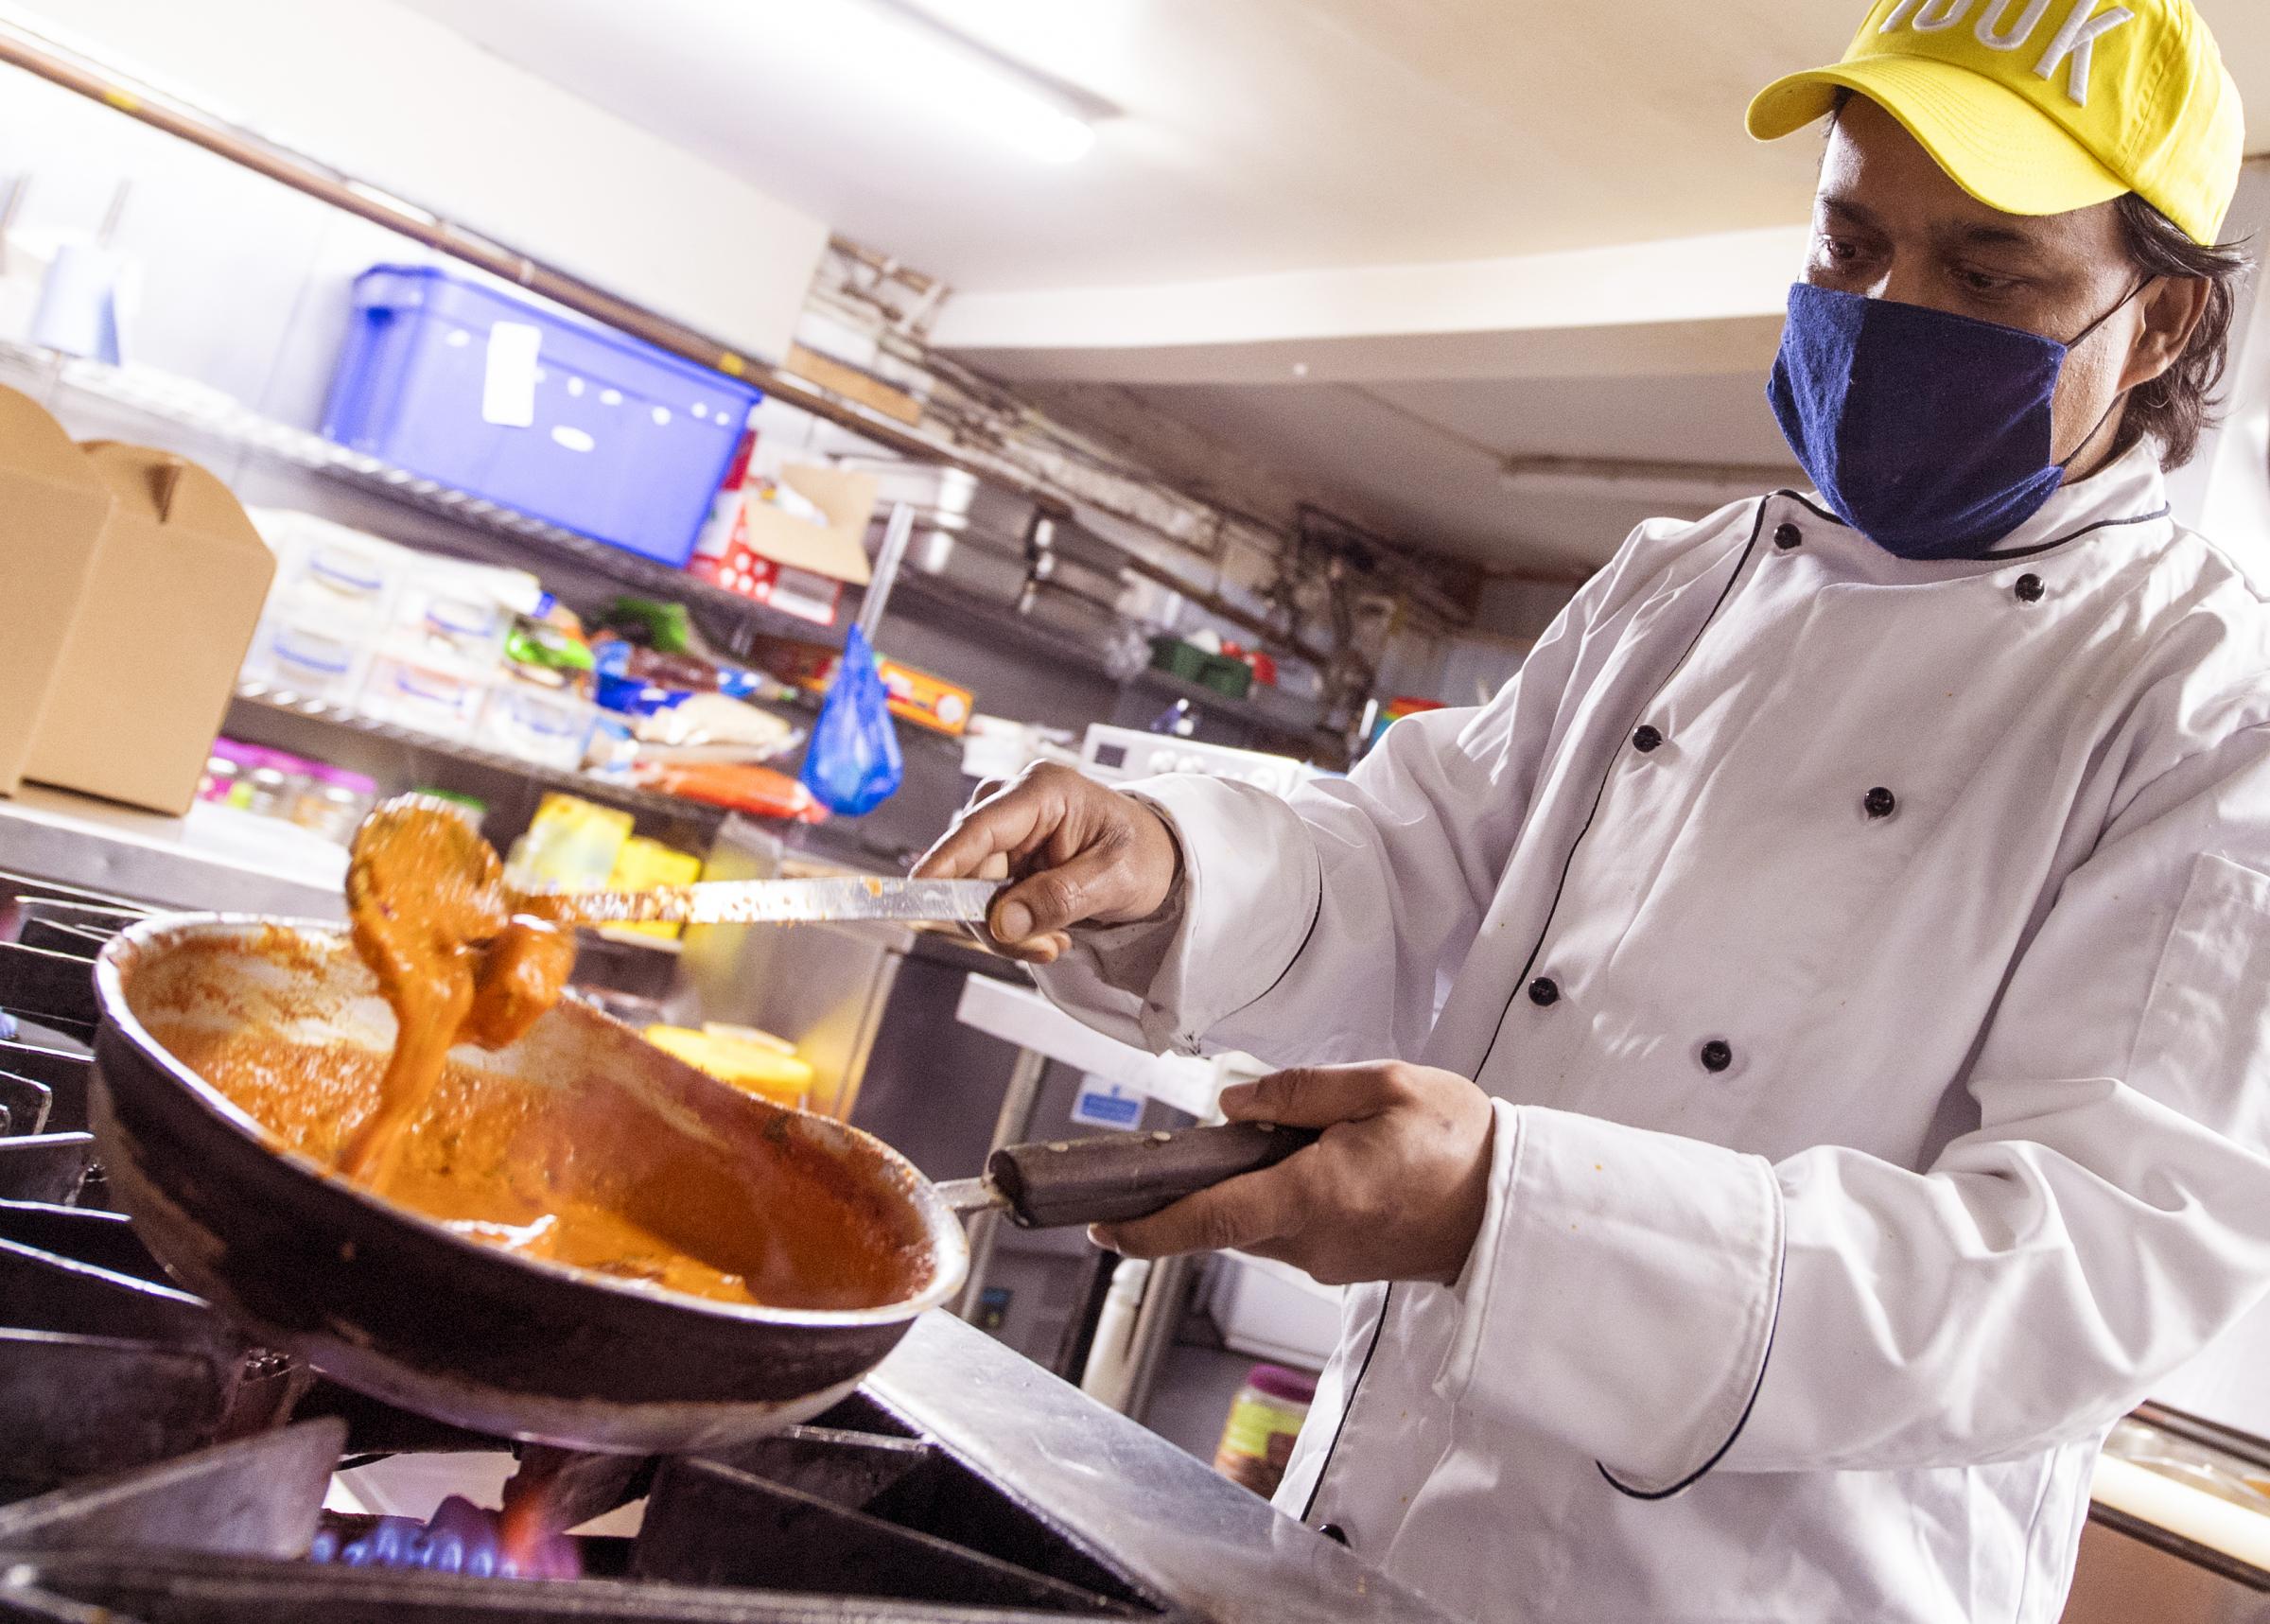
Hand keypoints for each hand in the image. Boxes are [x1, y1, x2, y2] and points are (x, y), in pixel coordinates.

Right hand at [912, 763, 1179, 964]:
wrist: (1157, 857)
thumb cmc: (1143, 852)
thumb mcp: (1114, 878)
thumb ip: (1059, 899)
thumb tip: (1005, 921)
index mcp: (1042, 791)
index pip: (978, 828)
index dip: (944, 863)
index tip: (917, 893)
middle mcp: (1012, 804)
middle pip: (968, 871)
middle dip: (998, 921)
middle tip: (1044, 947)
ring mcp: (1003, 832)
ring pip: (971, 895)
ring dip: (1007, 930)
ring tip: (1055, 940)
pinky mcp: (1001, 858)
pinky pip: (984, 903)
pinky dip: (1010, 927)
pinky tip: (1046, 931)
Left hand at [1094, 1063, 1496, 1286]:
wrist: (1513, 1203)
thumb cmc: (1458, 1141)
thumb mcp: (1384, 1086)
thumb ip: (1299, 1092)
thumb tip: (1233, 1105)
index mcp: (1315, 1195)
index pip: (1209, 1221)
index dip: (1148, 1229)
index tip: (1104, 1227)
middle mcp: (1313, 1240)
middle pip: (1223, 1222)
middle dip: (1196, 1190)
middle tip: (1185, 1150)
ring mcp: (1327, 1260)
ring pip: (1253, 1227)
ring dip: (1243, 1191)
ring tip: (1278, 1141)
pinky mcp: (1342, 1264)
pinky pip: (1286, 1232)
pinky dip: (1278, 1200)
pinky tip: (1311, 1163)